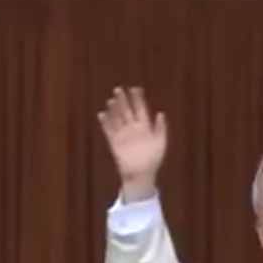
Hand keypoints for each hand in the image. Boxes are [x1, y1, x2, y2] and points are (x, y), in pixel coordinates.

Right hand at [97, 86, 166, 200]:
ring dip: (114, 110)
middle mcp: (133, 129)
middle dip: (123, 100)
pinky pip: (109, 130)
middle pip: (127, 111)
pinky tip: (102, 114)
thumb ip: (160, 128)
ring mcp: (123, 135)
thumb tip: (161, 113)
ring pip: (117, 118)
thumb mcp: (160, 143)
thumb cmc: (153, 160)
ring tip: (111, 100)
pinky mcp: (115, 142)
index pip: (140, 109)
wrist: (141, 174)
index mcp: (145, 127)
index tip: (135, 89)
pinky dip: (105, 122)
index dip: (138, 99)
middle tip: (118, 89)